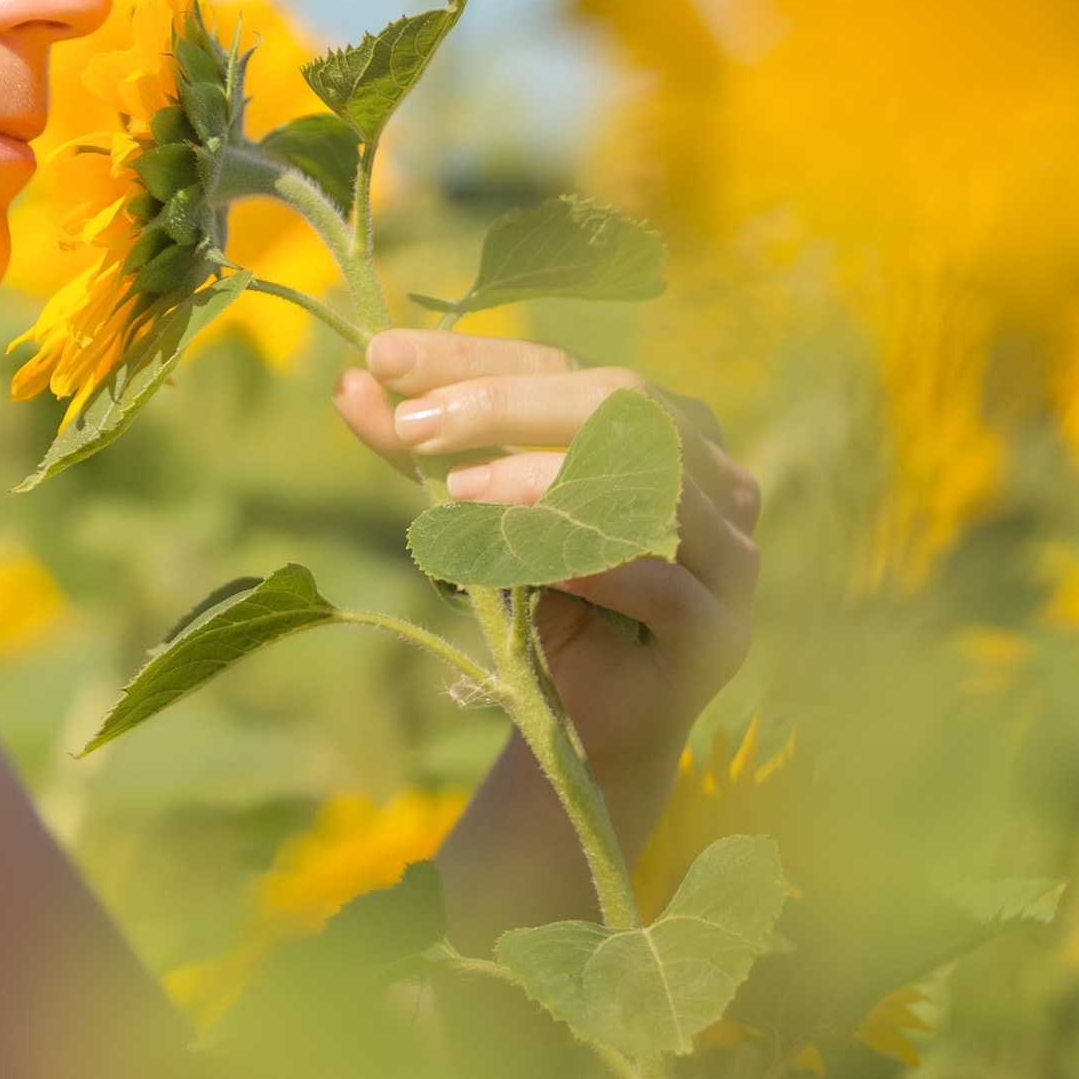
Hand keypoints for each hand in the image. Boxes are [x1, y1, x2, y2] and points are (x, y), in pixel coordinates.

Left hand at [332, 330, 759, 797]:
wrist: (582, 722)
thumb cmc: (537, 598)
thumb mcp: (474, 510)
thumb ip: (425, 452)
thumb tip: (349, 383)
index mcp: (663, 423)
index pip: (565, 365)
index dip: (475, 359)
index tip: (384, 356)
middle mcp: (714, 473)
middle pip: (619, 402)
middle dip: (505, 403)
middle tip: (416, 424)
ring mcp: (729, 554)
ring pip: (652, 480)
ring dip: (543, 478)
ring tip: (458, 492)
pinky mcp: (720, 633)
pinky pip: (662, 585)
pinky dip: (593, 564)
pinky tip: (532, 564)